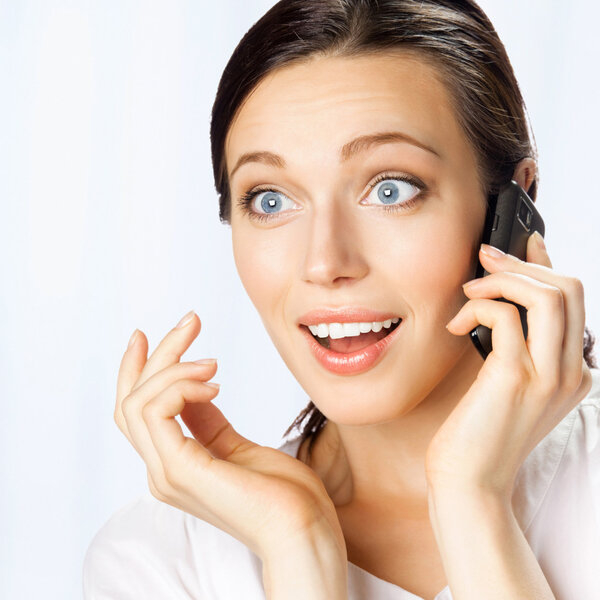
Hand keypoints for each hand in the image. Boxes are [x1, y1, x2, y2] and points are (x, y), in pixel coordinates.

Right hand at [114, 311, 345, 561]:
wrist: (304, 531)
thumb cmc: (284, 496)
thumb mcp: (237, 446)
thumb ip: (208, 422)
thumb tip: (197, 388)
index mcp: (174, 466)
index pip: (136, 413)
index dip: (137, 371)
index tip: (149, 335)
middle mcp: (161, 470)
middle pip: (132, 401)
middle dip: (158, 354)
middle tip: (190, 323)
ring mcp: (167, 473)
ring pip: (139, 402)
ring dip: (174, 366)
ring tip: (214, 362)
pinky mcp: (182, 471)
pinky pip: (158, 412)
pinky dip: (181, 385)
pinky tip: (214, 383)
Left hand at [425, 233, 592, 500]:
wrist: (469, 479)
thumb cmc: (480, 431)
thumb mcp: (506, 381)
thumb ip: (515, 342)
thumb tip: (503, 299)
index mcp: (573, 372)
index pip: (573, 301)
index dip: (546, 264)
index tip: (523, 244)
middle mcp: (571, 372)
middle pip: (569, 289)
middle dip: (522, 263)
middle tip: (485, 260)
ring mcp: (549, 376)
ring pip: (548, 295)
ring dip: (503, 278)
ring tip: (470, 288)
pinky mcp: (515, 377)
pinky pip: (504, 316)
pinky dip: (477, 306)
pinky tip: (455, 324)